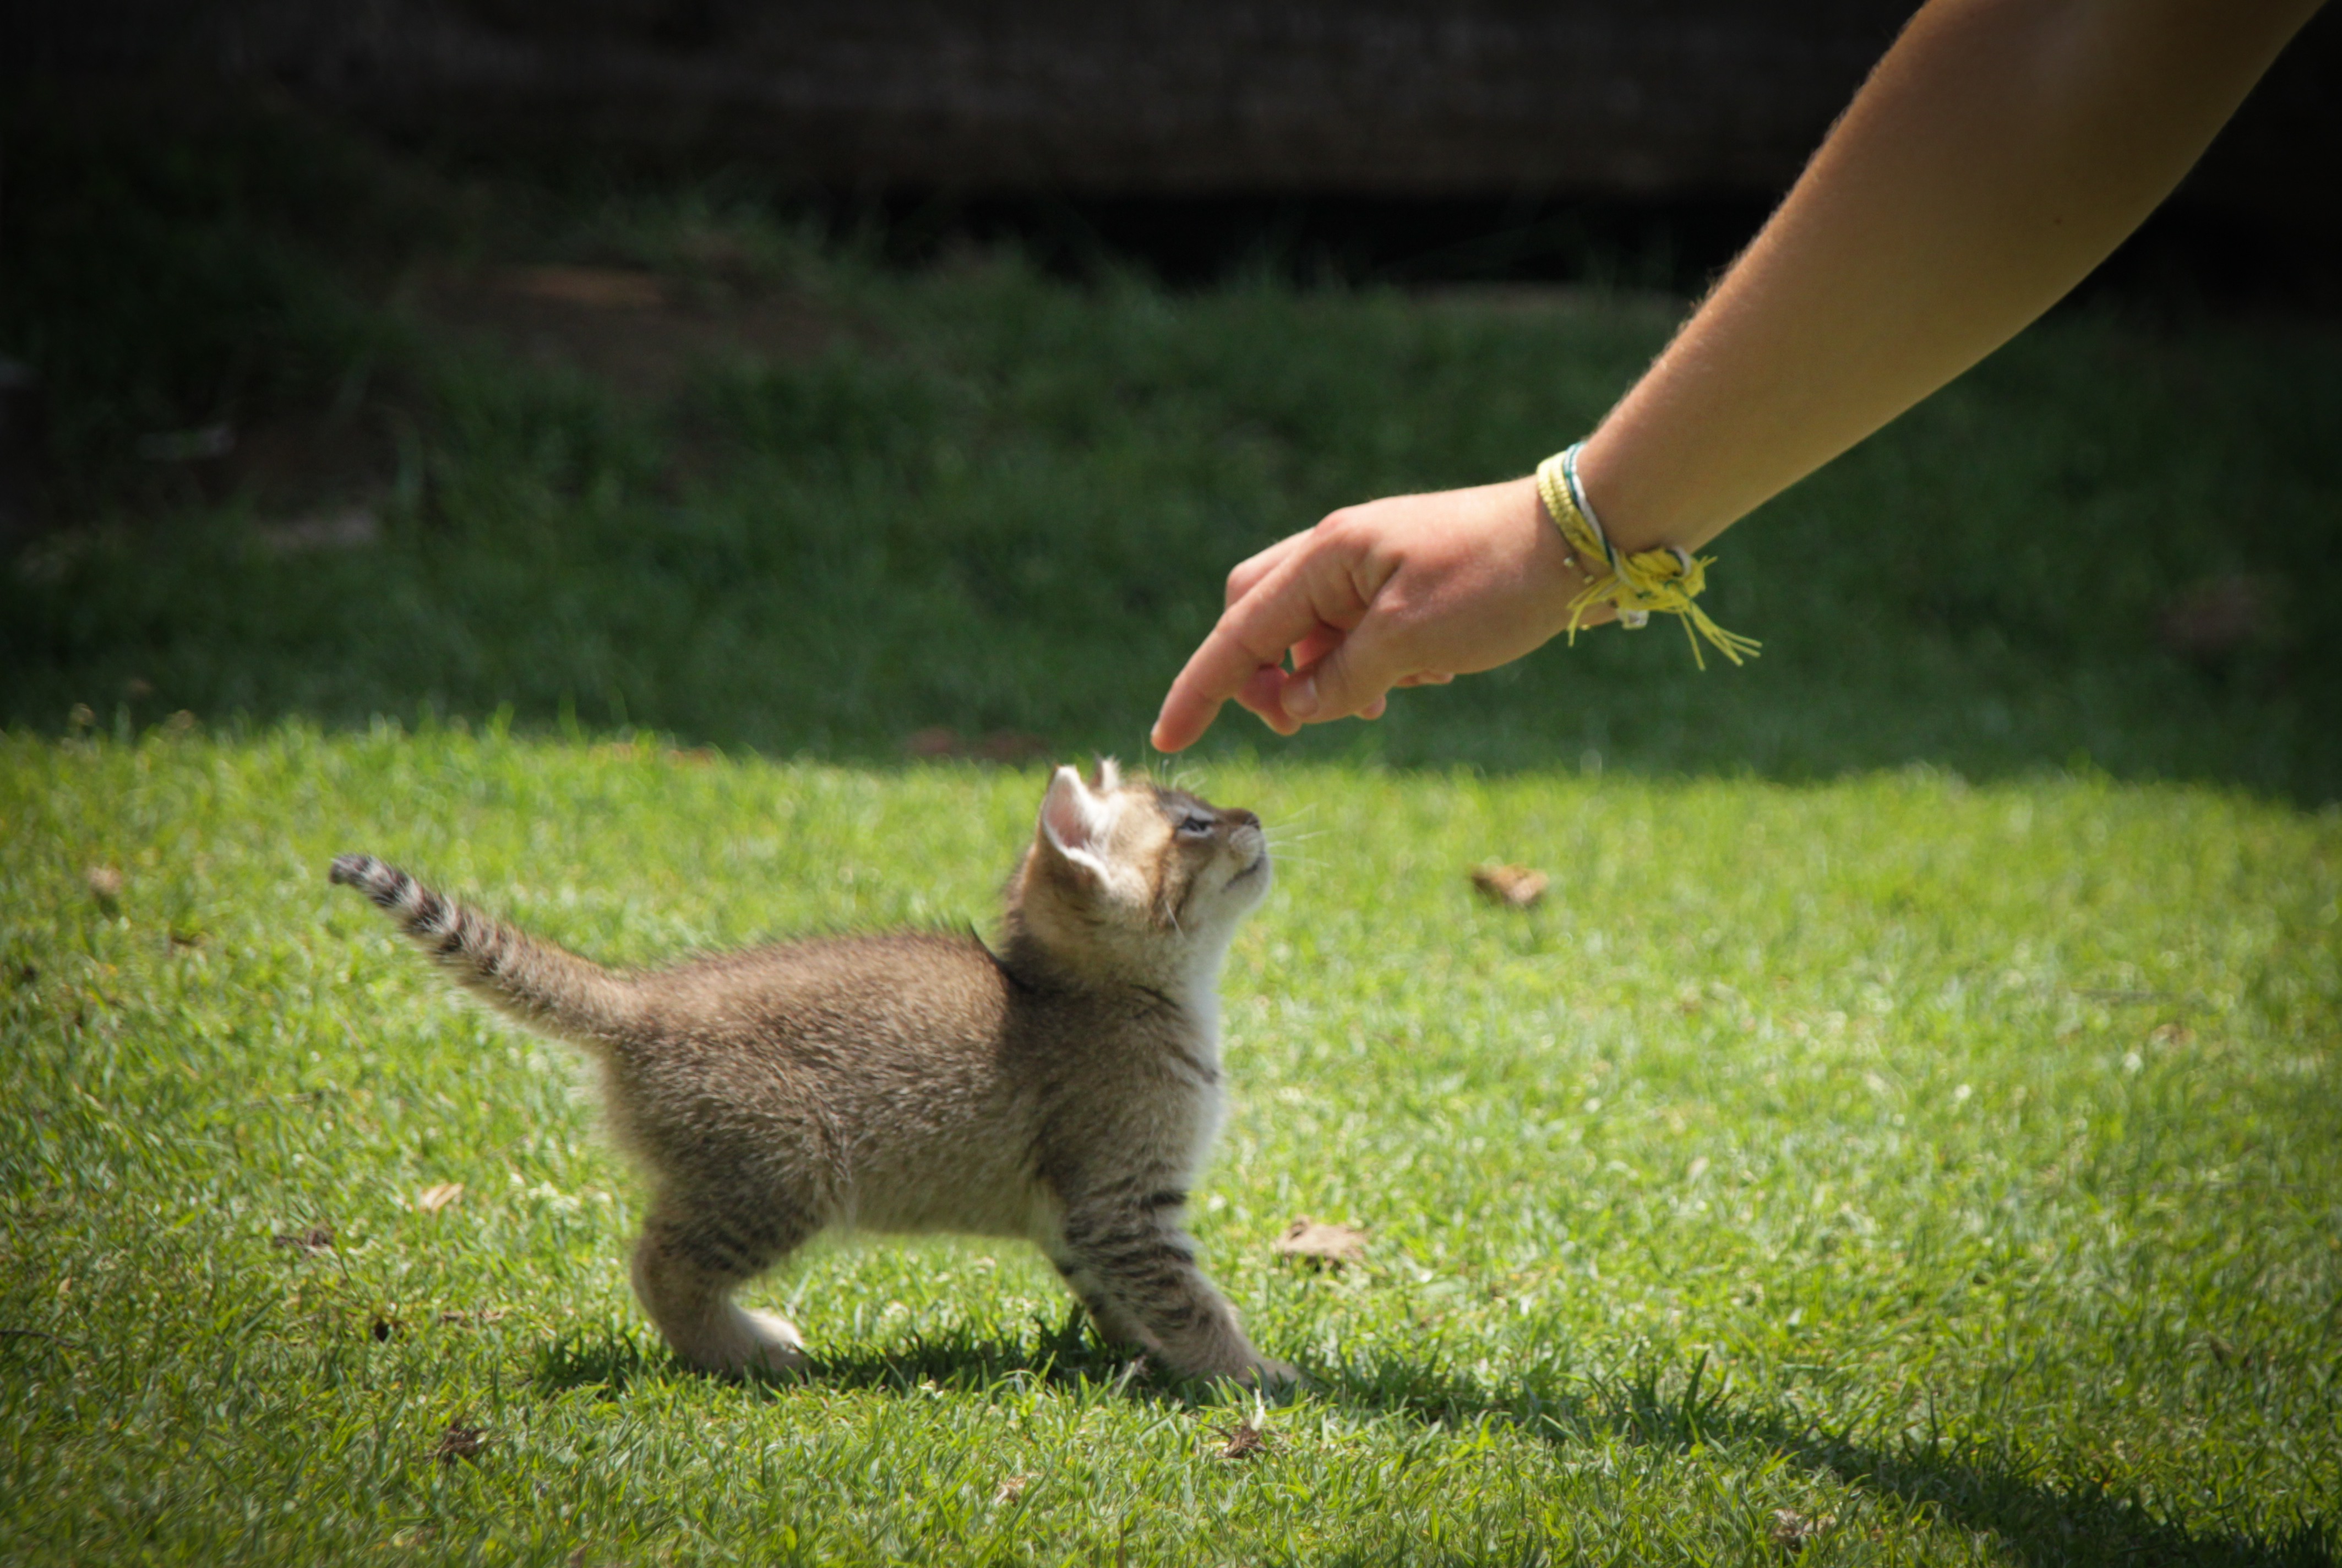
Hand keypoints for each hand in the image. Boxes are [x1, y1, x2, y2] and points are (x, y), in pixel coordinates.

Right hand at [1151, 476, 1600, 750]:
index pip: (1239, 632)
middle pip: (1259, 618)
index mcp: (1327, 556)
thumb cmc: (1498, 581)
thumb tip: (1297, 708)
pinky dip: (1369, 663)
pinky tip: (1420, 677)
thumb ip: (1340, 679)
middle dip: (1266, 677)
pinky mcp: (1404, 578)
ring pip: (1311, 630)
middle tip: (1305, 719)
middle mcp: (1338, 552)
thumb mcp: (1412, 644)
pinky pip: (1357, 629)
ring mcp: (1371, 562)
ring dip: (1328, 676)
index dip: (1201, 690)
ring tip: (1382, 701)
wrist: (1585, 539)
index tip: (1168, 738)